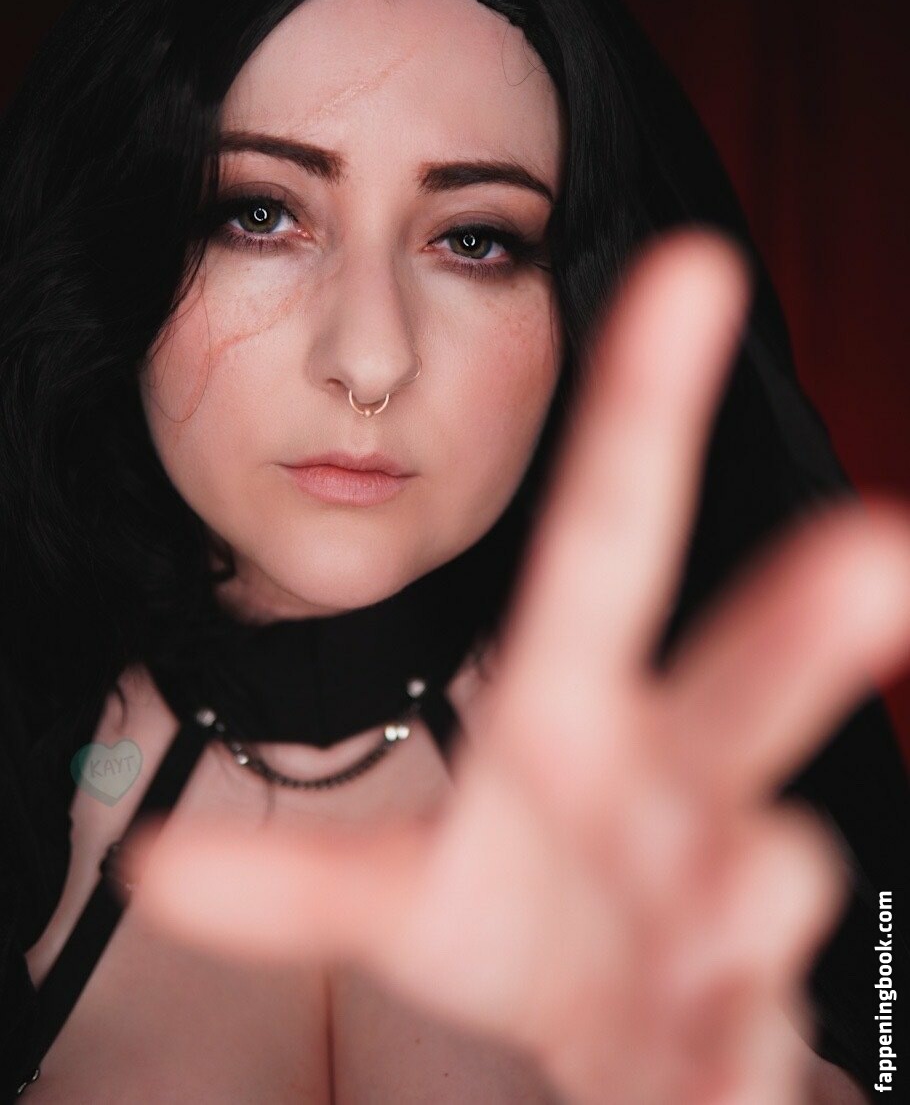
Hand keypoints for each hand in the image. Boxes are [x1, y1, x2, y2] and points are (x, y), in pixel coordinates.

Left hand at [124, 231, 909, 1103]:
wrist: (631, 1031)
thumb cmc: (524, 914)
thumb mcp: (404, 899)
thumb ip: (291, 881)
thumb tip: (154, 858)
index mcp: (584, 719)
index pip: (608, 539)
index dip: (645, 406)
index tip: (696, 263)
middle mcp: (674, 784)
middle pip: (746, 676)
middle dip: (804, 617)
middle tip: (875, 548)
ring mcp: (725, 903)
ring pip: (771, 862)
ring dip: (759, 879)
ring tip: (746, 898)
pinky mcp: (748, 1026)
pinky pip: (754, 1038)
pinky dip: (735, 1056)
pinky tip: (709, 1071)